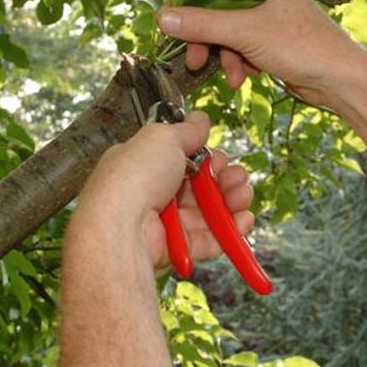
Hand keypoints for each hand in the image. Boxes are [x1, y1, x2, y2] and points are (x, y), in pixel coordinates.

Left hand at [73, 111, 253, 271]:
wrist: (124, 225)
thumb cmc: (133, 178)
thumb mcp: (162, 138)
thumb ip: (186, 131)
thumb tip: (200, 119)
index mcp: (147, 165)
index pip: (185, 160)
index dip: (207, 157)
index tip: (216, 156)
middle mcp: (156, 194)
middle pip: (203, 186)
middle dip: (226, 179)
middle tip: (235, 176)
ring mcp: (169, 222)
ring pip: (211, 212)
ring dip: (233, 201)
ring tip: (241, 196)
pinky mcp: (180, 247)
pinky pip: (212, 239)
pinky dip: (231, 230)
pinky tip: (242, 219)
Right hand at [156, 0, 358, 107]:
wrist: (340, 80)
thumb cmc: (303, 46)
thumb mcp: (246, 33)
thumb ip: (202, 24)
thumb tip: (162, 17)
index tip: (172, 19)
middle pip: (216, 8)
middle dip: (206, 37)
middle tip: (195, 59)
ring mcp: (268, 18)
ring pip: (227, 32)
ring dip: (223, 56)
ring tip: (232, 75)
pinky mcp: (271, 41)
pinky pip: (240, 47)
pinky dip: (238, 63)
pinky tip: (245, 77)